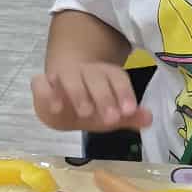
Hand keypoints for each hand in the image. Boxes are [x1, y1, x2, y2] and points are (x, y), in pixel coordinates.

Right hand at [32, 61, 151, 133]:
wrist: (59, 97)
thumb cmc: (90, 104)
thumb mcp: (109, 113)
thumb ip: (129, 117)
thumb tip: (150, 120)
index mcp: (106, 75)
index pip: (118, 79)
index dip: (124, 94)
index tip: (130, 111)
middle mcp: (86, 72)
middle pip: (96, 78)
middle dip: (105, 98)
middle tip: (112, 119)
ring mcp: (63, 75)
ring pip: (71, 76)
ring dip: (79, 93)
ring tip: (86, 113)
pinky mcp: (42, 83)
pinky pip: (41, 82)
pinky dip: (47, 93)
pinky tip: (56, 108)